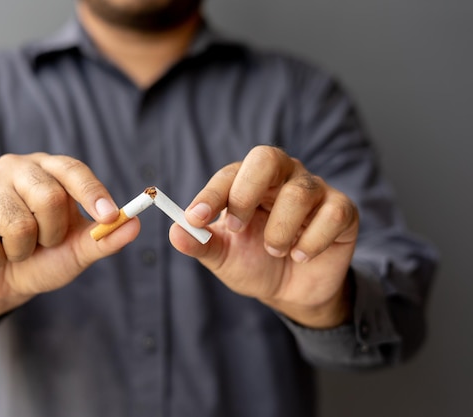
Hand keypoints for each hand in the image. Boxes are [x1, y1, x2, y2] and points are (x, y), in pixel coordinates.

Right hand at [0, 153, 139, 328]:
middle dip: (52, 234)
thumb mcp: (75, 251)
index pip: (72, 170)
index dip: (93, 193)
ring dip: (22, 251)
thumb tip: (135, 224)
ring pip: (17, 224)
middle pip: (49, 196)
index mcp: (48, 170)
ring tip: (14, 249)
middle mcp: (14, 168)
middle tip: (42, 243)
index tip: (109, 216)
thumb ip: (104, 239)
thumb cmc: (39, 258)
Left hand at [170, 146, 357, 328]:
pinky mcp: (343, 210)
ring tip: (274, 252)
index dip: (212, 194)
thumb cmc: (255, 264)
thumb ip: (200, 243)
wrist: (292, 292)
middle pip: (267, 158)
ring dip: (279, 231)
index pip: (230, 173)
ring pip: (299, 193)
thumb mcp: (223, 257)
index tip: (196, 218)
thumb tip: (174, 231)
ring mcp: (315, 191)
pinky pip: (332, 214)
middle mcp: (283, 177)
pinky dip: (312, 241)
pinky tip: (300, 256)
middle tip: (237, 228)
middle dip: (246, 194)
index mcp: (249, 181)